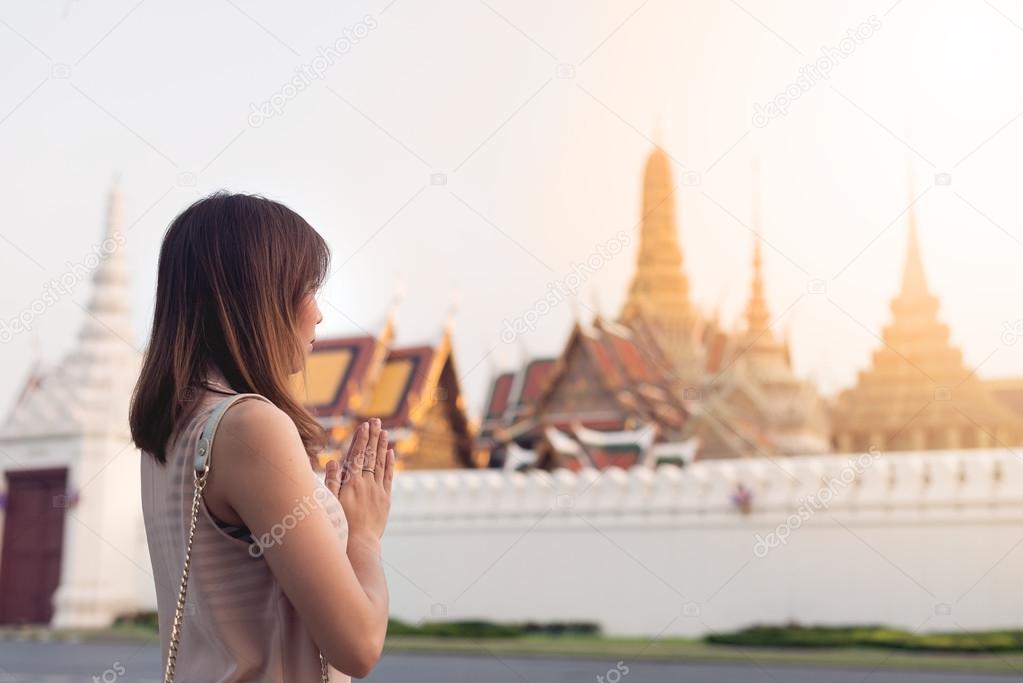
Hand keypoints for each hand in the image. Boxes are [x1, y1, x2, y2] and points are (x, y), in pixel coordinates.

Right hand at [324, 418, 394, 540]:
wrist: (359, 545)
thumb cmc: (340, 525)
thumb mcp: (330, 503)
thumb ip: (331, 481)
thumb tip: (332, 461)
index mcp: (352, 483)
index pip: (357, 456)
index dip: (361, 439)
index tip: (364, 426)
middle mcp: (367, 484)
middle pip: (370, 456)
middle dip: (373, 437)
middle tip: (376, 421)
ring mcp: (378, 491)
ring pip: (380, 464)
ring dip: (382, 446)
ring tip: (384, 432)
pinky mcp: (385, 499)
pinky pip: (389, 477)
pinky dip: (390, 464)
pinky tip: (391, 453)